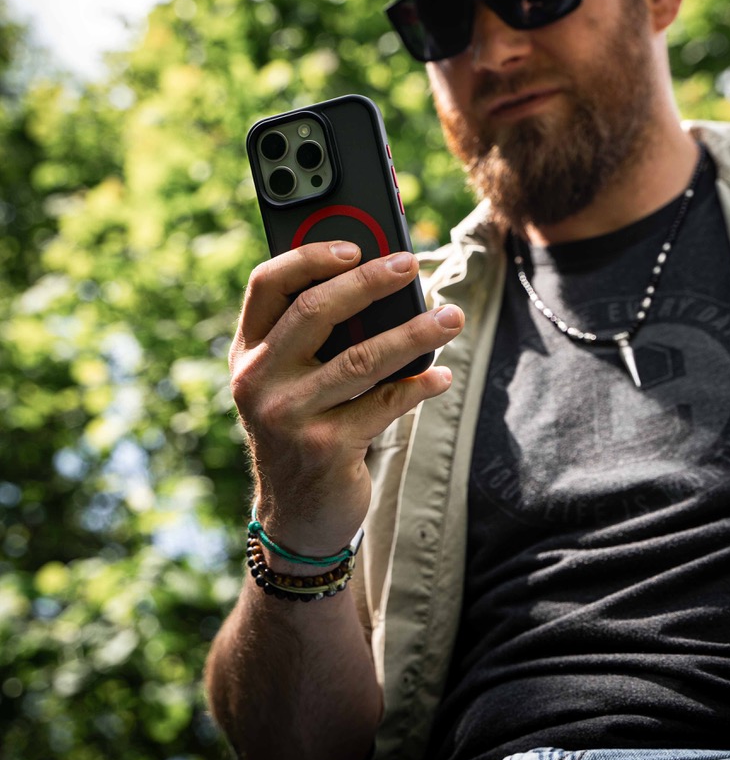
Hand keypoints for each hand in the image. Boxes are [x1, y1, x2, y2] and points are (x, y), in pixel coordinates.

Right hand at [229, 240, 462, 554]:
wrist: (297, 514)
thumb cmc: (304, 427)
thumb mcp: (292, 379)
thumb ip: (318, 336)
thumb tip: (383, 279)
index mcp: (248, 351)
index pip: (268, 284)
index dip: (311, 255)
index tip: (357, 245)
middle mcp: (259, 380)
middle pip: (315, 311)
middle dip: (370, 282)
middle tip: (412, 264)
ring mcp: (288, 416)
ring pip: (361, 358)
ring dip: (414, 333)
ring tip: (451, 317)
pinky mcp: (324, 448)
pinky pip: (382, 405)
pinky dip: (418, 387)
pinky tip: (440, 376)